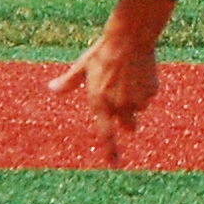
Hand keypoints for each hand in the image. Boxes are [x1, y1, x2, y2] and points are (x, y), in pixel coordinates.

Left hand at [49, 0, 175, 165]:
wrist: (129, 38)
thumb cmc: (103, 51)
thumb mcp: (83, 66)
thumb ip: (68, 82)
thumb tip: (51, 88)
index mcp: (100, 102)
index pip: (105, 134)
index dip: (111, 152)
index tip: (115, 166)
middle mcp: (118, 105)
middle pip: (128, 125)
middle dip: (127, 121)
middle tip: (123, 100)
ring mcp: (136, 100)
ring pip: (138, 108)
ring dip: (135, 100)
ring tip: (130, 77)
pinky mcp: (151, 91)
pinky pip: (148, 96)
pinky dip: (146, 89)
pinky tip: (141, 72)